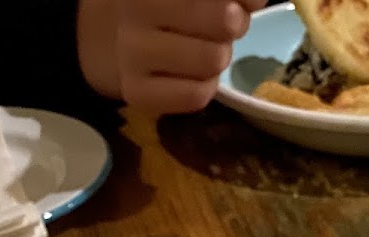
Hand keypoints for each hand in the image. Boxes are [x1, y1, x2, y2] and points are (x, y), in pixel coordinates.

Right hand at [78, 0, 267, 114]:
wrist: (113, 35)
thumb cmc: (167, 6)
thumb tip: (256, 0)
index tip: (247, 2)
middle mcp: (135, 9)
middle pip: (225, 20)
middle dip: (235, 24)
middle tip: (226, 24)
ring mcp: (131, 53)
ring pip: (213, 61)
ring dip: (221, 56)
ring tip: (207, 48)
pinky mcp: (136, 92)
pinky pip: (196, 96)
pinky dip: (207, 87)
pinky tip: (196, 75)